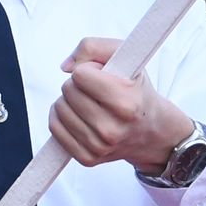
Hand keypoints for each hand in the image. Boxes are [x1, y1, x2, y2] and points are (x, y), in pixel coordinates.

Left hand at [54, 37, 193, 173]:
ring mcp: (99, 147)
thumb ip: (94, 47)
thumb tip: (66, 66)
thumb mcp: (127, 58)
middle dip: (78, 84)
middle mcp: (112, 129)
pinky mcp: (87, 159)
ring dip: (69, 100)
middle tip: (96, 90)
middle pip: (68, 91)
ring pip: (59, 108)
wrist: (151, 131)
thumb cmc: (136, 91)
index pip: (80, 75)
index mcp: (126, 103)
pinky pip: (55, 129)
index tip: (101, 75)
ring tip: (89, 103)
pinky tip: (77, 115)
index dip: (88, 69)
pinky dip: (61, 117)